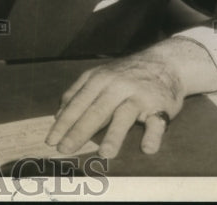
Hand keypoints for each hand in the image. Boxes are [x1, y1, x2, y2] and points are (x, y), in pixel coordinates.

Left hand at [45, 37, 216, 157]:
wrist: (165, 62)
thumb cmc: (126, 74)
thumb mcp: (99, 75)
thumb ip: (78, 92)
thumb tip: (59, 113)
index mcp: (100, 79)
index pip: (78, 103)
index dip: (64, 123)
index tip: (51, 140)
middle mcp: (117, 86)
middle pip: (96, 111)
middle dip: (79, 131)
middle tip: (65, 149)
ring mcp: (139, 96)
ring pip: (124, 116)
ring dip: (114, 135)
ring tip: (104, 154)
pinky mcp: (160, 106)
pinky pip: (157, 123)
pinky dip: (153, 135)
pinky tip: (147, 149)